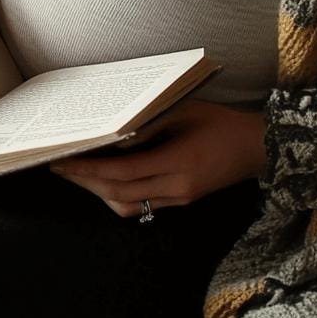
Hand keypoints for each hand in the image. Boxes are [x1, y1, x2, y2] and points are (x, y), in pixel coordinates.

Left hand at [47, 98, 265, 217]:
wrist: (257, 146)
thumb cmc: (220, 122)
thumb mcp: (184, 111)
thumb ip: (148, 126)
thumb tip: (114, 141)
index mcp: (177, 164)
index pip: (120, 173)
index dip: (88, 169)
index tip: (62, 160)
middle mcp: (175, 188)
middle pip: (118, 193)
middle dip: (85, 182)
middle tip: (59, 167)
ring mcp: (179, 198)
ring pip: (128, 206)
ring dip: (99, 192)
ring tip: (78, 174)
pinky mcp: (182, 201)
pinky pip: (142, 206)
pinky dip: (118, 195)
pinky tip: (105, 180)